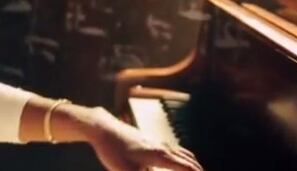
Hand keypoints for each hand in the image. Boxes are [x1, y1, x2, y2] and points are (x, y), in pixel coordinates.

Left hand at [86, 108, 201, 170]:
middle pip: (189, 160)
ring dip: (193, 164)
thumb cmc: (113, 150)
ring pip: (183, 153)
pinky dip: (184, 158)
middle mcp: (162, 147)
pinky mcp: (152, 141)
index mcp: (159, 155)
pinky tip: (181, 161)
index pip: (187, 168)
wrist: (103, 128)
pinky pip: (176, 150)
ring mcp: (158, 142)